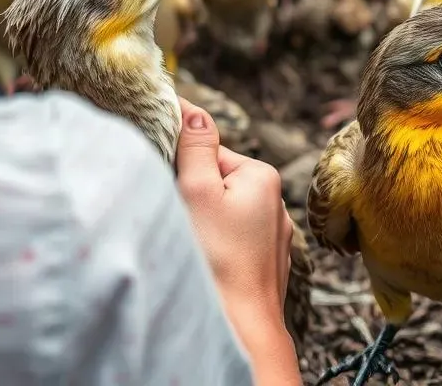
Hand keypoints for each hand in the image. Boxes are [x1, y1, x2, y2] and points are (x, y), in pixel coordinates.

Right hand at [176, 99, 291, 321]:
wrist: (241, 332)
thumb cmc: (217, 260)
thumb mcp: (198, 191)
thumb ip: (196, 148)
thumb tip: (193, 110)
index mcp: (261, 176)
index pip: (210, 152)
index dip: (183, 162)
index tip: (166, 174)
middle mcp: (275, 202)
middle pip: (218, 183)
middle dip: (194, 197)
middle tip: (178, 219)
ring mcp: (274, 237)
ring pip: (226, 216)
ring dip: (205, 224)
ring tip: (191, 246)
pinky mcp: (266, 266)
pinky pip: (235, 243)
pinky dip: (218, 248)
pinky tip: (207, 265)